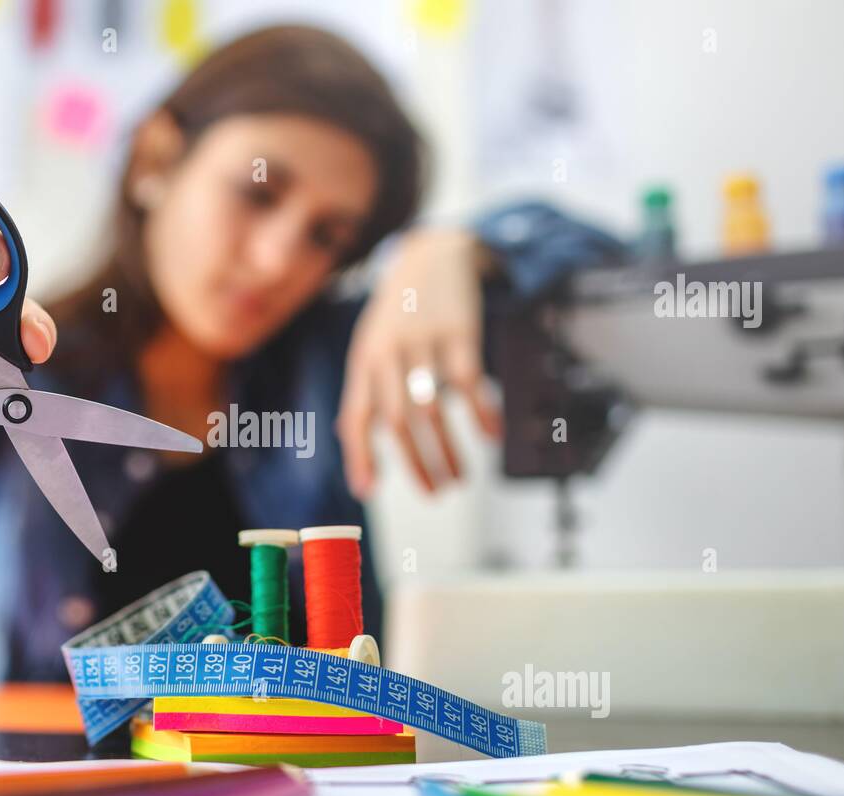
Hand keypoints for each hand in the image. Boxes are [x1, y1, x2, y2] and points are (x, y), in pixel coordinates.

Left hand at [336, 227, 500, 498]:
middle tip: (434, 493)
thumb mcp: (372, 347)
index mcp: (364, 360)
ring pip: (432, 407)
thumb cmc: (398, 314)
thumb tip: (352, 441)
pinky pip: (469, 380)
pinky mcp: (459, 330)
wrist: (431, 253)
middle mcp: (389, 352)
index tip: (367, 491)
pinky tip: (492, 437)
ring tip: (460, 478)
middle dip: (414, 463)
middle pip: (397, 419)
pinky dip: (481, 412)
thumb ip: (365, 392)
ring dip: (447, 449)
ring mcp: (424, 341)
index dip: (359, 455)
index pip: (357, 416)